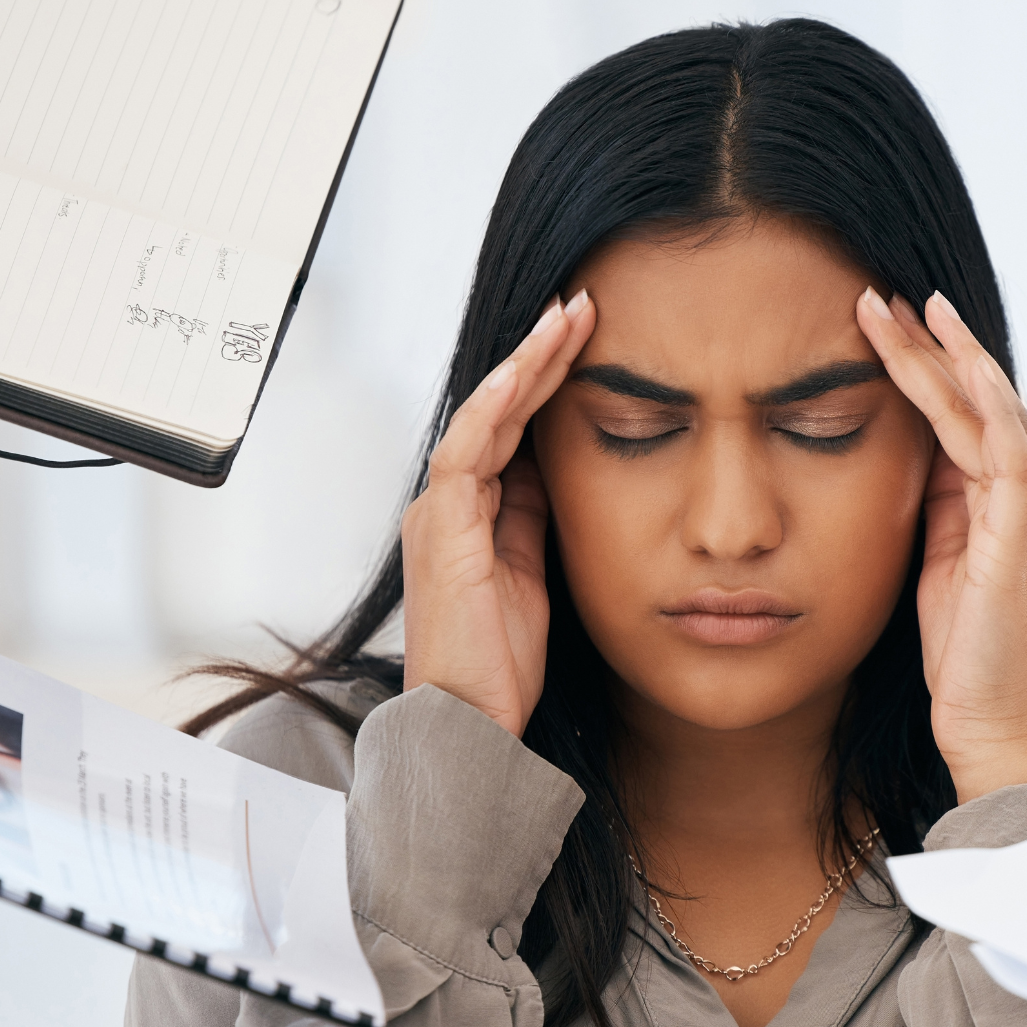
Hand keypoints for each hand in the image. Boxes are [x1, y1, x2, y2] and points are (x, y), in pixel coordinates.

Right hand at [399, 291, 595, 735]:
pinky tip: (521, 371)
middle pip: (497, 408)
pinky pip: (465, 452)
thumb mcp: (534, 574)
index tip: (586, 339)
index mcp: (471, 513)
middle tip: (581, 305)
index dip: (546, 380)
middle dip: (539, 354)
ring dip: (524, 364)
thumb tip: (557, 470)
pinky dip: (492, 407)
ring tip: (564, 319)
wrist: (469, 721)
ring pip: (482, 416)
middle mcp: (448, 504)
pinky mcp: (441, 530)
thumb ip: (535, 520)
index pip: (512, 427)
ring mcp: (440, 513)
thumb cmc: (498, 662)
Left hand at [856, 288, 1026, 804]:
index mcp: (997, 507)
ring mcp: (1023, 513)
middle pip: (979, 400)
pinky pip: (1005, 447)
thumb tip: (902, 464)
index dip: (926, 371)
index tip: (879, 328)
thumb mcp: (931, 571)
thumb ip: (930, 516)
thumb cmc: (958, 662)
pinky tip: (948, 361)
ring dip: (946, 356)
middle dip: (930, 346)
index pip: (965, 419)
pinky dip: (978, 399)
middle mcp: (1019, 499)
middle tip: (880, 296)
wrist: (992, 729)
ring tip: (905, 308)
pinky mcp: (1017, 534)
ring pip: (992, 409)